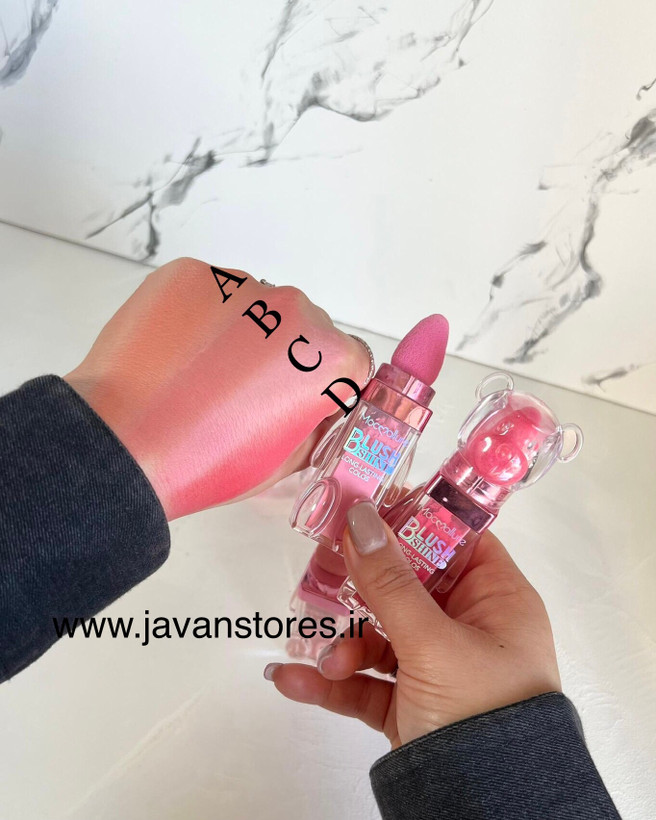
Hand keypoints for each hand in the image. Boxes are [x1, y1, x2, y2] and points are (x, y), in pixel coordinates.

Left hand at [64, 257, 370, 519]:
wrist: (123, 441)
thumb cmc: (204, 460)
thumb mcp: (285, 462)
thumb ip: (317, 426)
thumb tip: (318, 408)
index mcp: (327, 355)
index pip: (349, 360)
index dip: (326, 383)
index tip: (298, 397)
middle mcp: (293, 307)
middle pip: (303, 327)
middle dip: (283, 354)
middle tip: (241, 391)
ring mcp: (240, 284)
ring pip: (256, 305)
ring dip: (242, 331)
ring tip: (202, 374)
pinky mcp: (191, 273)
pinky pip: (211, 292)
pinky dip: (201, 316)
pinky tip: (178, 354)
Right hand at [269, 501, 560, 749]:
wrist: (483, 813)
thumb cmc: (480, 713)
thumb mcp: (432, 642)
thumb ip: (389, 582)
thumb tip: (359, 517)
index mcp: (496, 600)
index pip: (456, 538)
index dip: (414, 518)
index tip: (367, 505)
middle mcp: (469, 627)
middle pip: (408, 583)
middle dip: (361, 583)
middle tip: (322, 566)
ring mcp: (437, 666)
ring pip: (380, 633)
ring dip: (344, 643)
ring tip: (325, 657)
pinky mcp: (409, 703)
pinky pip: (366, 681)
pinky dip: (332, 681)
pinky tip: (293, 680)